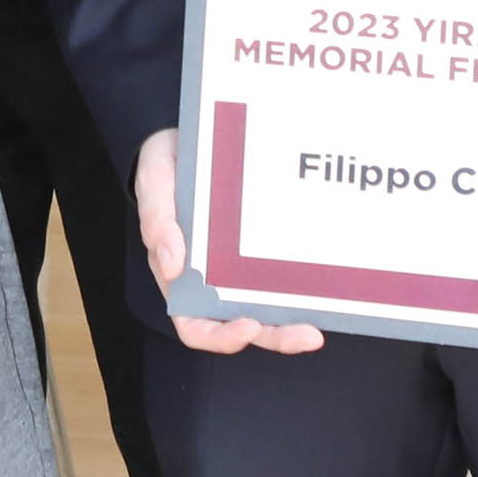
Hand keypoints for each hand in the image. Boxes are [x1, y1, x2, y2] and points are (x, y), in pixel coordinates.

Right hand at [134, 129, 320, 356]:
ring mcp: (238, 270)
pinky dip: (300, 289)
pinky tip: (322, 286)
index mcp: (179, 278)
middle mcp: (211, 283)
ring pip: (267, 311)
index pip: (195, 327)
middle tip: (308, 336)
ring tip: (319, 326)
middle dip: (276, 337)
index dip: (220, 337)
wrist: (186, 139)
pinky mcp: (260, 250)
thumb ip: (158, 222)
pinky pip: (280, 278)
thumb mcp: (155, 185)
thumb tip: (171, 266)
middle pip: (243, 327)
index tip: (248, 326)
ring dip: (293, 324)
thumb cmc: (165, 168)